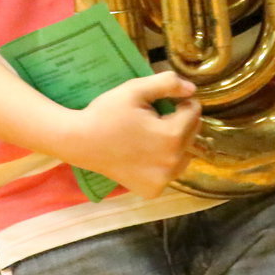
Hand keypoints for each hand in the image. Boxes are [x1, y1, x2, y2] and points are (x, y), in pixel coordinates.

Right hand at [61, 72, 201, 198]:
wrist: (80, 141)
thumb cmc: (107, 112)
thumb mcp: (135, 89)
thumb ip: (167, 84)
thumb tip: (191, 88)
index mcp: (173, 136)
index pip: (194, 112)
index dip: (181, 101)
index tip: (162, 100)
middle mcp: (173, 163)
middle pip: (192, 134)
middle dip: (180, 122)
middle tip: (154, 116)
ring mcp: (163, 180)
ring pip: (184, 155)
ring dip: (176, 143)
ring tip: (151, 135)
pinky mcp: (152, 190)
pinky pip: (169, 172)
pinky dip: (163, 162)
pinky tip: (144, 153)